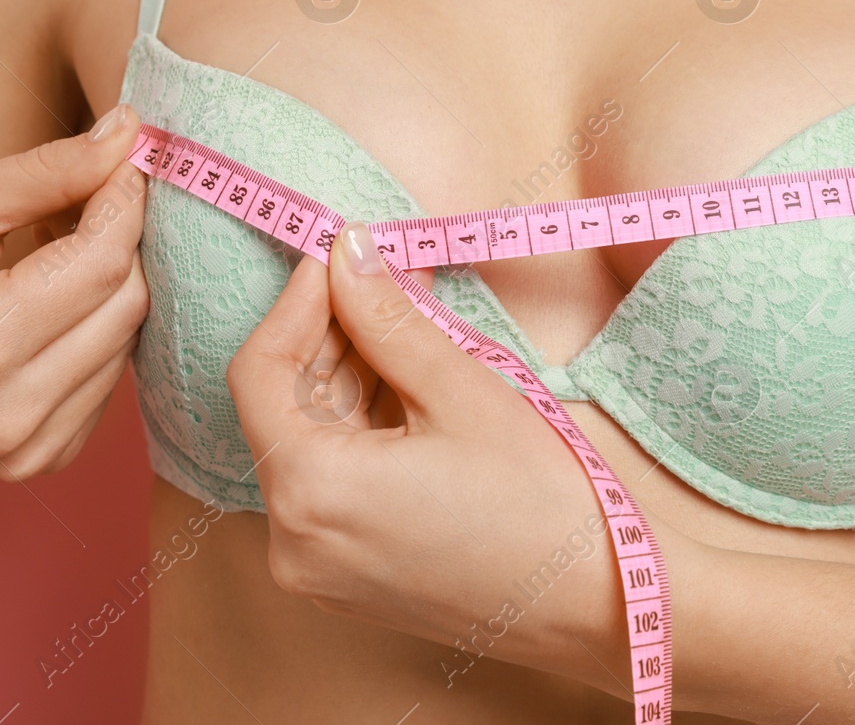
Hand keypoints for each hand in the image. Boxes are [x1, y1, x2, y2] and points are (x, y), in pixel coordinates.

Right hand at [0, 104, 149, 479]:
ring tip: (60, 253)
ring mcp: (29, 447)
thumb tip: (128, 132)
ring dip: (112, 284)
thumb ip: (44, 173)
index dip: (124, 202)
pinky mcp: (45, 457)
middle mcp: (11, 412)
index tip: (125, 160)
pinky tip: (56, 306)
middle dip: (122, 239)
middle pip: (126, 302)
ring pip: (128, 339)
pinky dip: (99, 330)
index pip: (100, 262)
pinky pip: (111, 376)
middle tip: (91, 198)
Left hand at [226, 222, 636, 690]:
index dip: (295, 303)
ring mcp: (317, 567)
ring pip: (308, 442)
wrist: (597, 603)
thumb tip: (346, 252)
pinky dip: (359, 425)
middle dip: (329, 333)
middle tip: (383, 275)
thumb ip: (386, 316)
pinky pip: (331, 483)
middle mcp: (292, 541)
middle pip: (280, 407)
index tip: (337, 257)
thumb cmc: (538, 503)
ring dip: (347, 375)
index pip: (258, 372)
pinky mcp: (347, 577)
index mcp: (309, 493)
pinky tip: (406, 379)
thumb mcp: (459, 389)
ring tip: (407, 319)